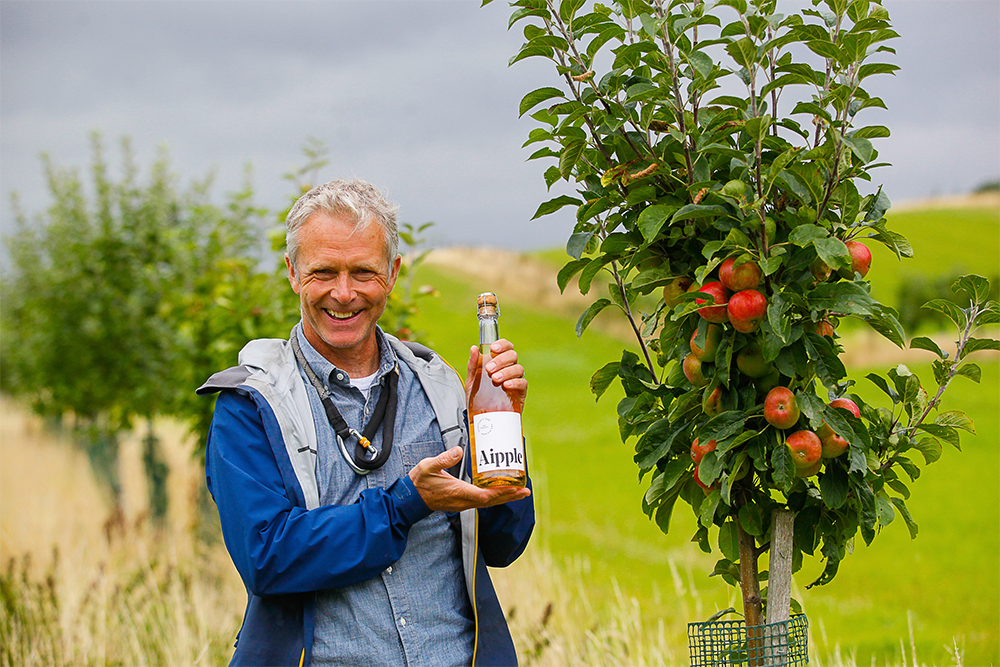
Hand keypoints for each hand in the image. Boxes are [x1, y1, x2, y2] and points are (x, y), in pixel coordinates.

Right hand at [408, 447, 530, 512]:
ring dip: (504, 498)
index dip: (501, 492)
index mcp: (458, 492)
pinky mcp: (462, 502)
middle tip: (526, 491)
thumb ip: (443, 459)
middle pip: (492, 501)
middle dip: (509, 496)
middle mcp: (463, 501)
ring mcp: (463, 503)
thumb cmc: (419, 483)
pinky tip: (501, 492)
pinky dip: (495, 498)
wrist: (410, 499)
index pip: (484, 495)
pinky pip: (482, 501)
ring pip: (488, 503)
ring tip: (519, 492)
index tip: (515, 488)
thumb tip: (458, 450)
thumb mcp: (428, 467)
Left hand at [466, 339, 526, 405]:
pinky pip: (523, 383)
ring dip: (506, 371)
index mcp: (499, 362)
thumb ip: (473, 364)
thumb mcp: (472, 379)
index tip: (493, 348)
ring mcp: (516, 379)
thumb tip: (474, 349)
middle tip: (489, 369)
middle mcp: (509, 368)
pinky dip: (515, 382)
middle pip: (513, 355)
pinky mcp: (520, 392)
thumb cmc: (478, 395)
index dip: (502, 344)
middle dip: (501, 360)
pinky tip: (506, 385)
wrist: (481, 415)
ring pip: (518, 368)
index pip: (506, 347)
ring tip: (495, 379)